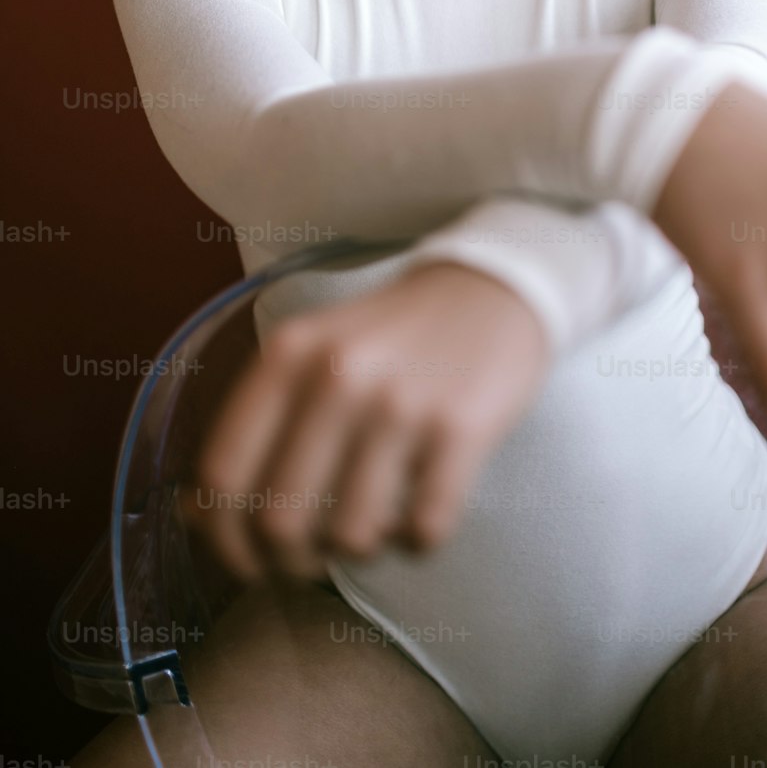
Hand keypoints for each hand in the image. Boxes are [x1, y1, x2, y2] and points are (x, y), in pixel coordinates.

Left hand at [180, 261, 552, 581]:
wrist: (494, 284)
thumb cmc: (391, 335)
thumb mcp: (310, 356)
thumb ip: (253, 427)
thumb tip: (191, 515)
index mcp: (288, 355)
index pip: (222, 475)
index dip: (223, 539)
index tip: (245, 562)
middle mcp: (336, 376)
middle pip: (279, 520)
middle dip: (291, 562)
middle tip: (314, 557)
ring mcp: (400, 403)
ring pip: (351, 537)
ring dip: (358, 552)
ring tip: (373, 524)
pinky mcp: (461, 428)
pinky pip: (424, 530)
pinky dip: (418, 542)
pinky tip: (422, 509)